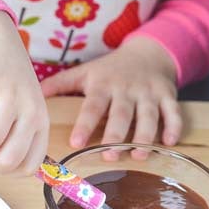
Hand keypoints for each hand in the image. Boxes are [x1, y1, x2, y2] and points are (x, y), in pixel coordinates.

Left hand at [40, 36, 181, 159]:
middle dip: (116, 135)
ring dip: (143, 137)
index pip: (92, 106)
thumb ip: (60, 84)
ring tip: (137, 156)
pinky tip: (169, 143)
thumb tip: (34, 95)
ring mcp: (149, 93)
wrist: (148, 52)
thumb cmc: (110, 69)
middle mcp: (126, 90)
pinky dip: (173, 127)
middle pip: (121, 114)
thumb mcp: (84, 72)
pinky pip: (172, 112)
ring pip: (148, 116)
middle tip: (108, 155)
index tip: (76, 142)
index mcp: (103, 85)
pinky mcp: (168, 96)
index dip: (85, 125)